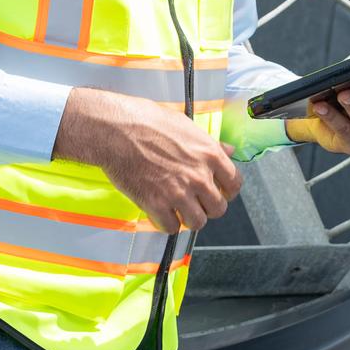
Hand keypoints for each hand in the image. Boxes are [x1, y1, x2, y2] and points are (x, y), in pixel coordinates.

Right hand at [55, 87, 240, 233]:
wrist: (116, 130)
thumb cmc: (146, 121)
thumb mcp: (186, 125)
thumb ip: (210, 143)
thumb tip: (229, 150)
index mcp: (209, 154)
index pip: (234, 184)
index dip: (227, 190)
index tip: (218, 191)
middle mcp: (199, 176)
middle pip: (218, 208)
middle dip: (207, 206)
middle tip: (195, 201)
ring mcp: (178, 192)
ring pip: (198, 222)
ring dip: (188, 218)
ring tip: (178, 209)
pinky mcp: (156, 204)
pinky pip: (172, 227)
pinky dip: (167, 223)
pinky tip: (161, 212)